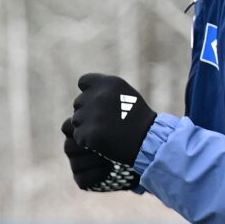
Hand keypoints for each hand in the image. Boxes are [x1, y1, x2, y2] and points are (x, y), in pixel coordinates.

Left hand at [63, 73, 156, 192]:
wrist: (148, 142)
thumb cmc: (138, 119)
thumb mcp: (125, 95)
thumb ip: (105, 90)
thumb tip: (84, 90)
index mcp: (109, 83)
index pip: (83, 81)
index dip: (87, 92)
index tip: (97, 103)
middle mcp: (99, 95)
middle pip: (78, 103)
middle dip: (87, 113)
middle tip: (105, 123)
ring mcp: (93, 114)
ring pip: (76, 120)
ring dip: (86, 128)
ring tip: (105, 133)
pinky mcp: (89, 133)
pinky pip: (78, 136)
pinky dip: (87, 141)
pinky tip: (102, 142)